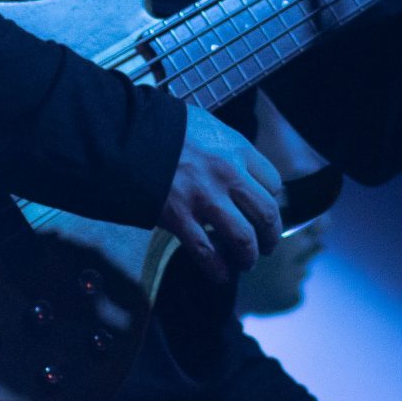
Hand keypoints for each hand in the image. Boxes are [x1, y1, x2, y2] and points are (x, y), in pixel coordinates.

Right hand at [160, 104, 284, 281]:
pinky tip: (220, 273)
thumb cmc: (167, 128)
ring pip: (243, 239)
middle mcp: (226, 175)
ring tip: (246, 261)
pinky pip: (207, 252)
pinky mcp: (179, 218)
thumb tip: (241, 173)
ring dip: (249, 256)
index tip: (263, 208)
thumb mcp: (207, 126)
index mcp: (236, 149)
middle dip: (271, 236)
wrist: (128, 135)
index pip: (273, 183)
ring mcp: (204, 198)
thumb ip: (228, 149)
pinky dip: (217, 268)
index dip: (270, 199)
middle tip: (268, 245)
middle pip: (266, 214)